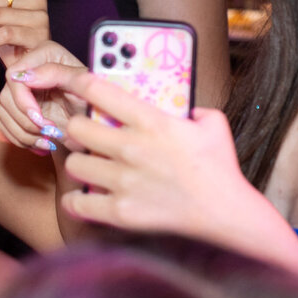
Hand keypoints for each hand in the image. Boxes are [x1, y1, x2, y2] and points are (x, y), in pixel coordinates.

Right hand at [0, 42, 86, 151]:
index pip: (13, 75)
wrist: (97, 123)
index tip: (39, 118)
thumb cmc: (96, 100)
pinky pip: (5, 127)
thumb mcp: (82, 85)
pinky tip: (42, 144)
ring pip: (3, 114)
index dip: (22, 100)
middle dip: (26, 121)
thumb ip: (56, 73)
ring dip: (24, 133)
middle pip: (5, 97)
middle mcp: (29, 71)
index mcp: (44, 55)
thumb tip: (26, 76)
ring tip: (48, 141)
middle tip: (49, 132)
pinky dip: (22, 140)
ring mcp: (21, 92)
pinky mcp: (18, 112)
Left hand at [9, 64, 297, 274]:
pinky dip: (77, 202)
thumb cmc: (220, 169)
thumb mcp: (214, 124)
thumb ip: (194, 110)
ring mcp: (123, 180)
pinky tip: (85, 199)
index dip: (75, 83)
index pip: (97, 90)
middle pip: (75, 127)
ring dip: (80, 164)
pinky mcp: (120, 211)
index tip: (71, 86)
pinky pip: (77, 203)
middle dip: (78, 130)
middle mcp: (131, 147)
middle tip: (86, 137)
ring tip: (91, 168)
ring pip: (73, 163)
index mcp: (151, 121)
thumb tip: (184, 108)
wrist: (226, 214)